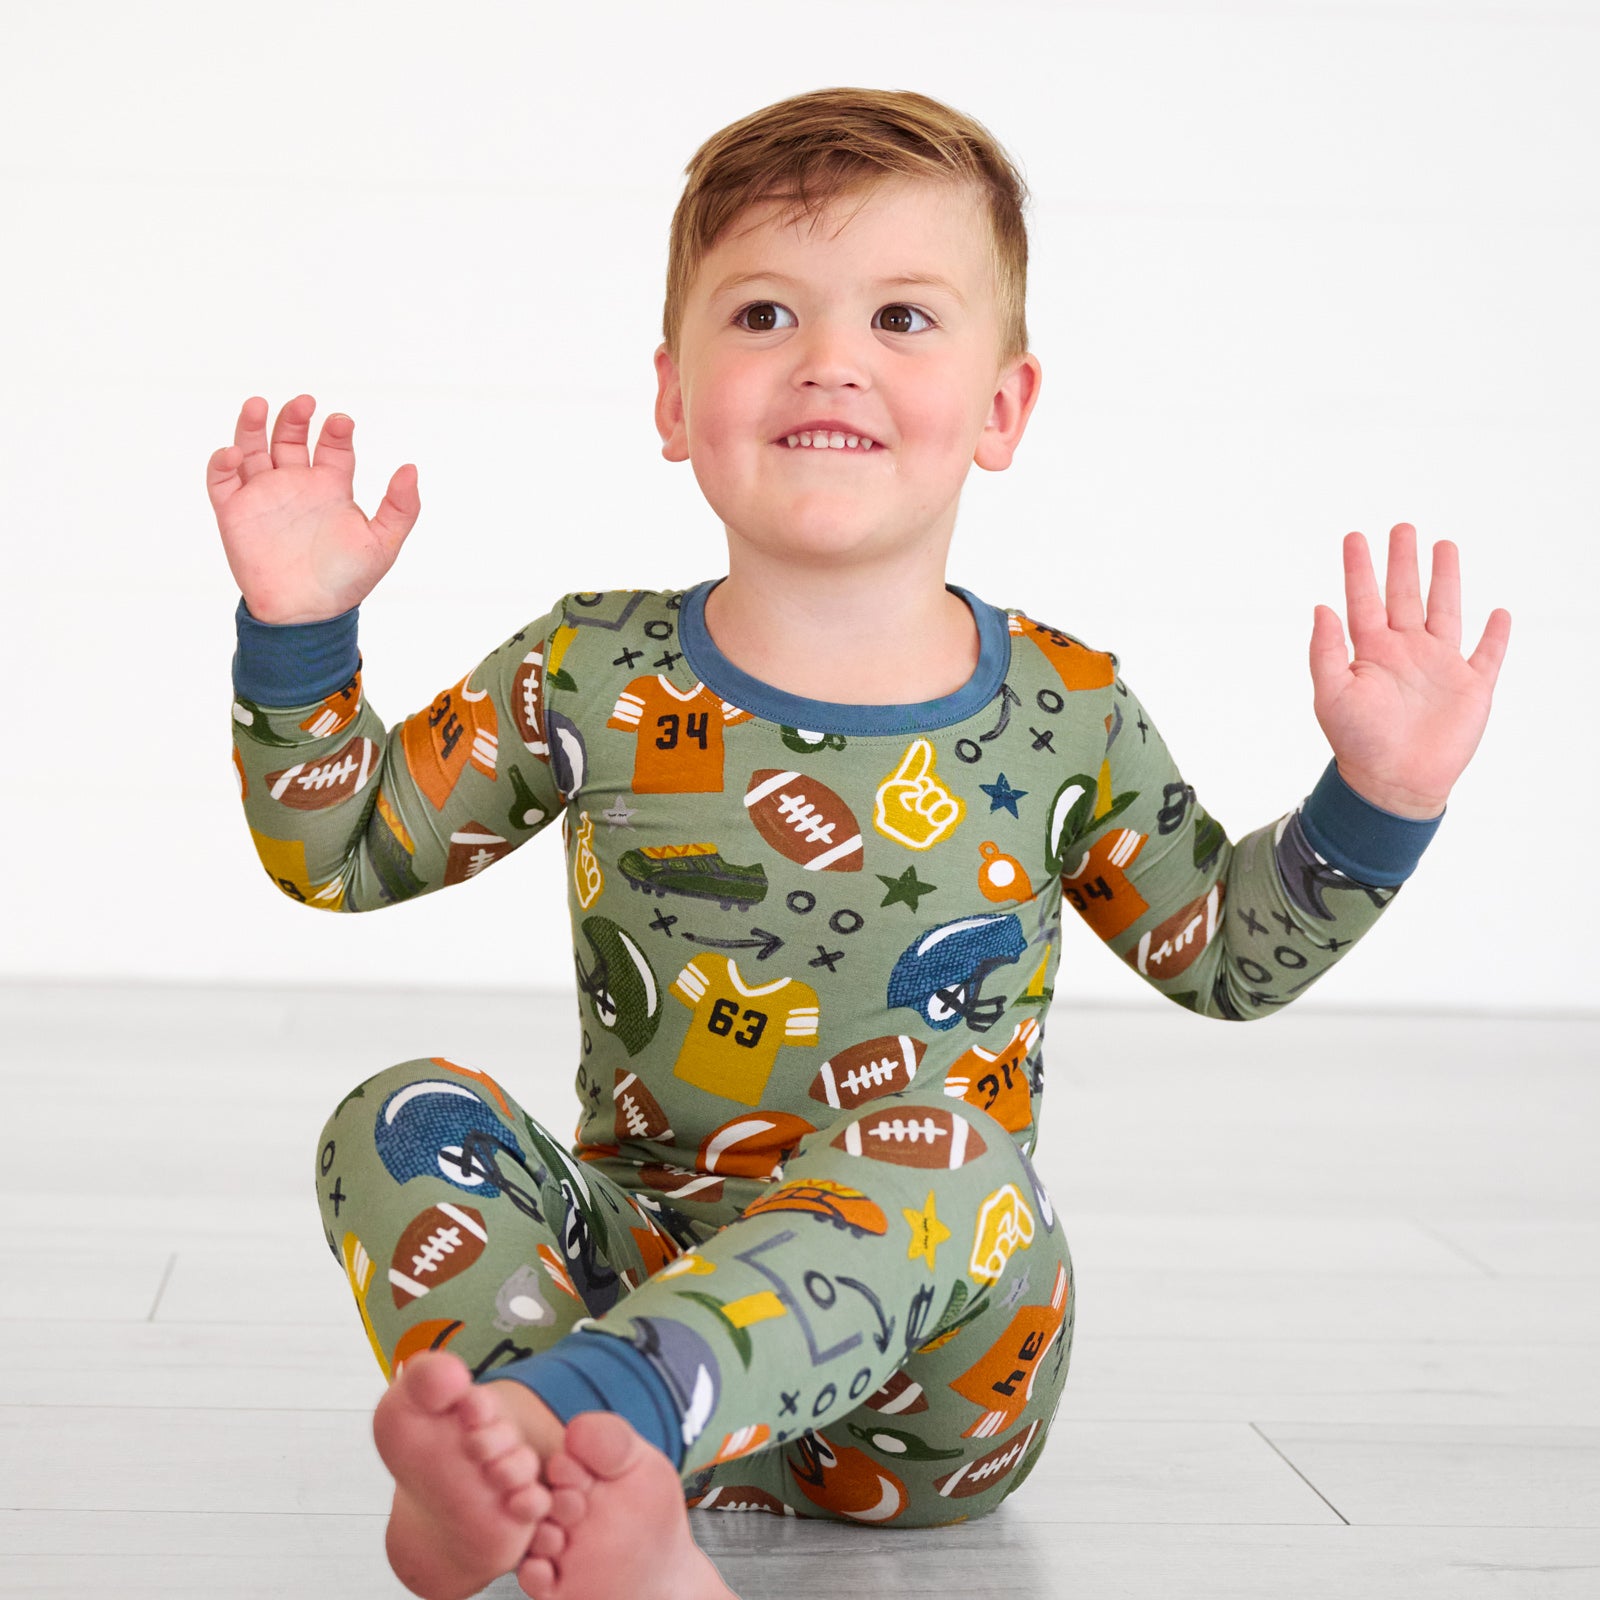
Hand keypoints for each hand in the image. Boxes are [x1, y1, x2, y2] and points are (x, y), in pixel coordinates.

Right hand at [205, 395, 419, 623]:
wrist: (307, 614)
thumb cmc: (346, 581)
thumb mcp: (383, 544)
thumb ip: (401, 508)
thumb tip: (411, 468)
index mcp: (330, 488)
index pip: (332, 447)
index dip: (335, 431)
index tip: (341, 422)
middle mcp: (296, 485)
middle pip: (289, 437)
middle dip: (295, 417)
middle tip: (305, 402)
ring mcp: (263, 496)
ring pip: (251, 449)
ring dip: (251, 425)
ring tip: (258, 404)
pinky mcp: (234, 513)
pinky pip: (221, 481)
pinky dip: (222, 463)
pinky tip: (233, 453)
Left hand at [1308, 524, 1510, 817]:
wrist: (1392, 784)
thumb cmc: (1356, 742)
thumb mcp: (1331, 695)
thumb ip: (1325, 651)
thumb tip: (1321, 607)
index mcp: (1370, 652)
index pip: (1363, 600)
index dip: (1359, 569)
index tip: (1355, 537)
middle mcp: (1404, 652)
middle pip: (1404, 595)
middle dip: (1403, 562)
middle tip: (1402, 527)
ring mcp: (1439, 667)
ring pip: (1445, 612)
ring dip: (1446, 580)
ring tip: (1444, 546)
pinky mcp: (1471, 688)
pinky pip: (1488, 655)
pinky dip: (1496, 635)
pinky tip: (1500, 613)